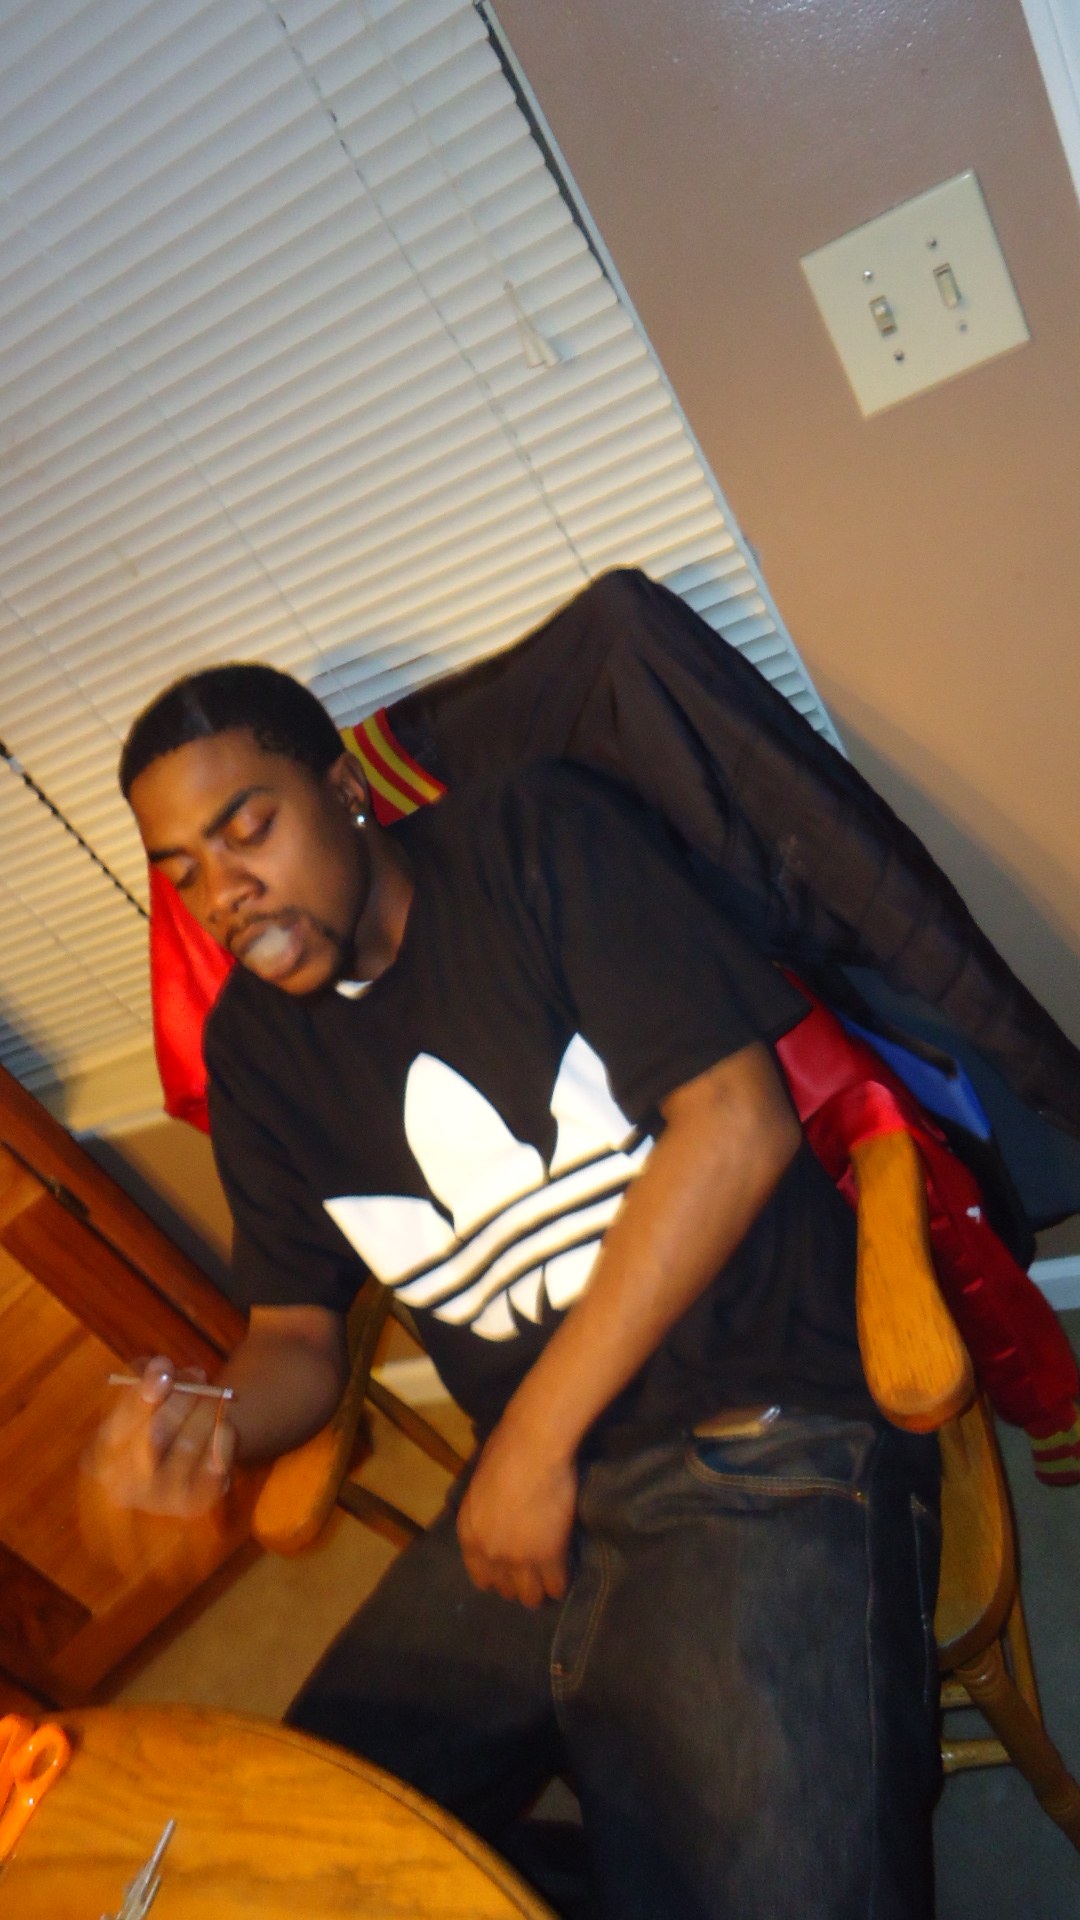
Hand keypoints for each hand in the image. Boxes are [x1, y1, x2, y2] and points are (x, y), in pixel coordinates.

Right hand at [85, 1356, 236, 1518]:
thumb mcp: (143, 1395)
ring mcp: (158, 1501)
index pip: (118, 1426)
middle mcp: (123, 1486)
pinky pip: (213, 1468)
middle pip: (153, 1437)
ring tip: (217, 1393)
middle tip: (199, 1373)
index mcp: (100, 1459)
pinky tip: (225, 1423)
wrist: (181, 1466)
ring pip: (186, 1447)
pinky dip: (222, 1440)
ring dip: (205, 1412)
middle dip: (179, 1400)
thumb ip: (145, 1377)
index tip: (164, 1364)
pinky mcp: (192, 1506)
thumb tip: (161, 1367)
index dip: (143, 1394)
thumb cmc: (154, 1421)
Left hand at [456, 1417, 577, 1607]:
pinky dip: (561, 1583)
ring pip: (531, 1596)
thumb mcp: (479, 1487)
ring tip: (549, 1584)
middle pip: (505, 1589)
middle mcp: (490, 1553)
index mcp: (469, 1534)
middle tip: (532, 1577)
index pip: (480, 1576)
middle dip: (518, 1585)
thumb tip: (496, 1519)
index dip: (496, 1578)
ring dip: (540, 1592)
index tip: (508, 1575)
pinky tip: (565, 1576)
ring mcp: (519, 1559)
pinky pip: (556, 1585)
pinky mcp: (549, 1557)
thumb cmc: (505, 1452)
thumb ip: (484, 1514)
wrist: (532, 1447)